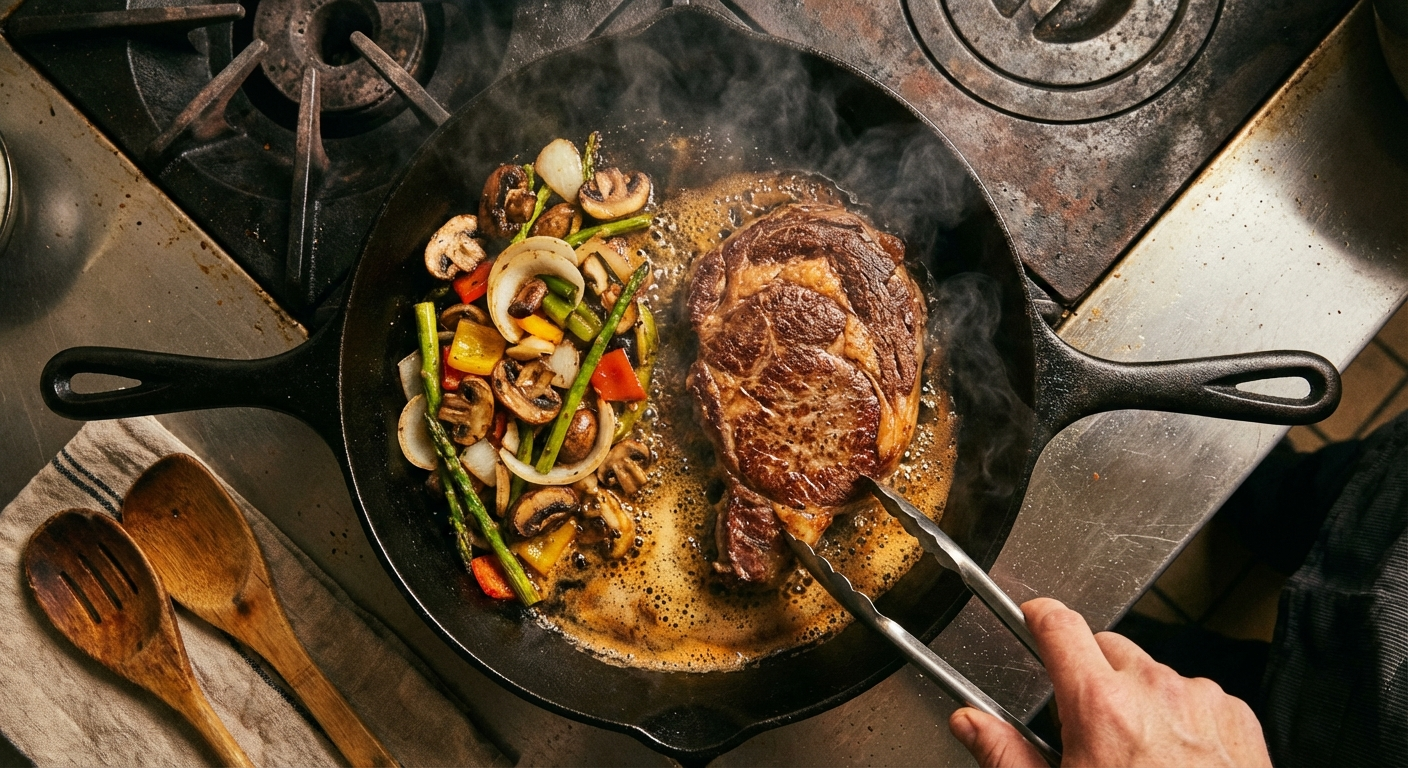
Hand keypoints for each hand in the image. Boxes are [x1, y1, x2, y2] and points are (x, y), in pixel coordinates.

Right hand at [948, 598, 1270, 766]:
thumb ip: (1007, 755)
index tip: (1033, 617)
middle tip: (1086, 722)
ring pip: (1154, 672)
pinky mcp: (1235, 715)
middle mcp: (1153, 690)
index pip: (1060, 626)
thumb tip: (970, 723)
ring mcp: (1199, 699)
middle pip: (1107, 647)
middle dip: (1091, 672)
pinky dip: (1182, 716)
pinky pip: (1196, 695)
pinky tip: (1176, 757)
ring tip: (1138, 750)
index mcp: (1101, 706)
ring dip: (1139, 696)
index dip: (1039, 616)